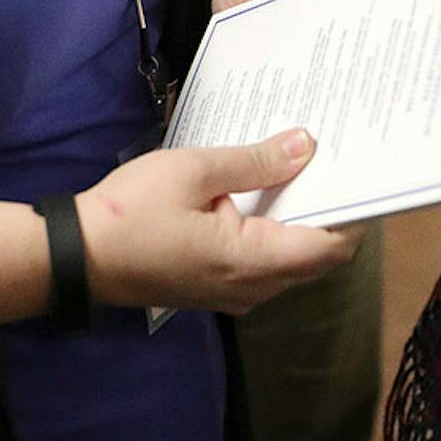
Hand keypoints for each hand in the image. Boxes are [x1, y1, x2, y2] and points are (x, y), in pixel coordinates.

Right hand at [75, 129, 359, 313]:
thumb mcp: (194, 171)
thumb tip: (305, 146)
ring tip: (303, 173)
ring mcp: (235, 295)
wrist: (77, 257)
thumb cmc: (129, 212)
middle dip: (332, 212)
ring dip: (302, 222)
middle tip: (336, 165)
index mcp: (253, 262)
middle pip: (316, 256)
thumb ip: (255, 161)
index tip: (363, 174)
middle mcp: (253, 289)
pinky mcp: (217, 290)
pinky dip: (275, 234)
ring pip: (291, 262)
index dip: (355, 213)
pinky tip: (266, 196)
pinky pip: (264, 265)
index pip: (330, 246)